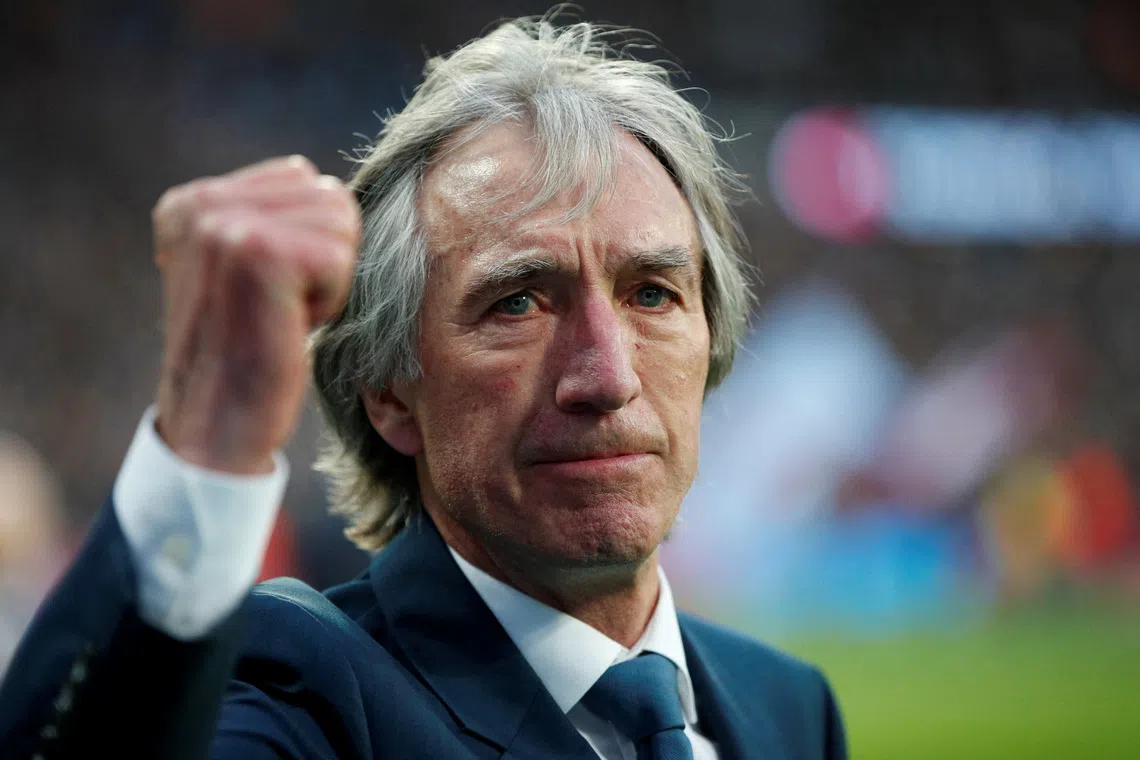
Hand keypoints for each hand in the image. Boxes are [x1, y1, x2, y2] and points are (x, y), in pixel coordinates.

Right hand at [152, 156, 360, 474]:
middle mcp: (200, 205)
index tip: (266, 290)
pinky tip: (288, 324)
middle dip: (324, 257)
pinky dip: (331, 299)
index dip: (309, 241)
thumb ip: (271, 219)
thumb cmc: (246, 353)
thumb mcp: (241, 270)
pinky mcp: (260, 252)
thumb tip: (333, 191)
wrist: (216, 425)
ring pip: (341, 221)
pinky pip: (342, 257)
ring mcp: (226, 224)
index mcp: (192, 202)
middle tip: (279, 307)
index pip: (303, 177)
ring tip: (282, 313)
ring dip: (330, 278)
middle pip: (329, 196)